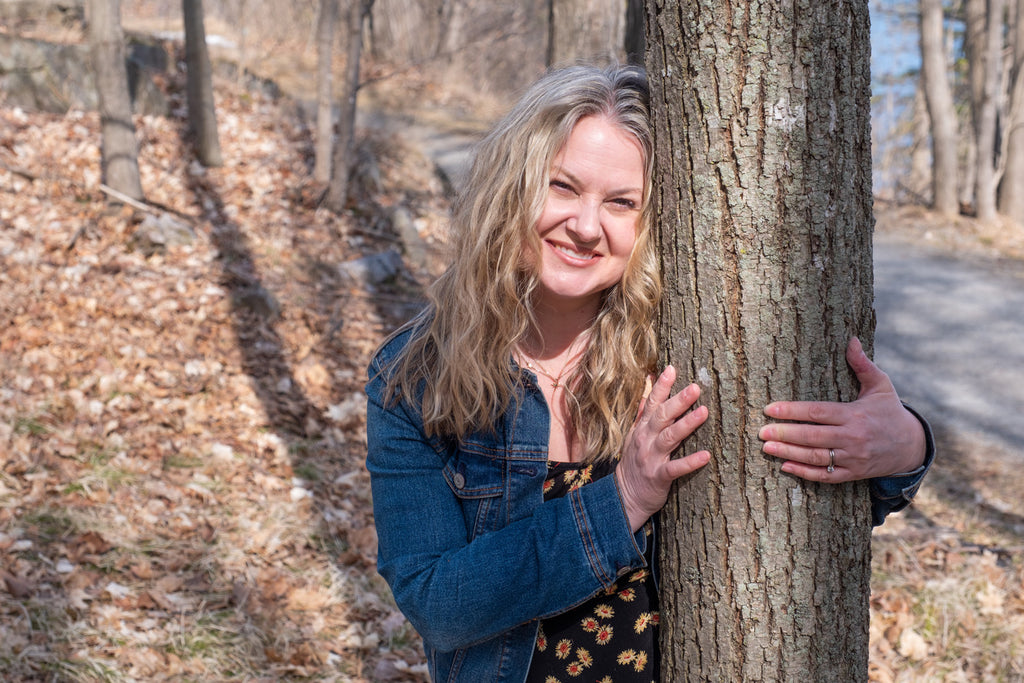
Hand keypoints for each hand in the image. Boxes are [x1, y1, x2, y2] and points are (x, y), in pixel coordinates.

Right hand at [615, 365, 710, 531]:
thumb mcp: (633, 436)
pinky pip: (675, 468)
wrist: (624, 495)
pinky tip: (706, 456)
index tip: (672, 369)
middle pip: (662, 416)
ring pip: (669, 437)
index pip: (651, 403)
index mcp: (642, 429)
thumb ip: (642, 414)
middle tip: (695, 387)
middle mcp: (645, 440)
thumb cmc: (634, 463)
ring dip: (687, 424)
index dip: (661, 386)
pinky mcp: (658, 476)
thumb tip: (648, 389)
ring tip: (704, 412)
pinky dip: (690, 462)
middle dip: (678, 401)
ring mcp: (651, 458)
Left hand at [758, 337, 926, 482]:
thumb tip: (851, 340)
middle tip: (761, 431)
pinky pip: (826, 476)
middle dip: (785, 434)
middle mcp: (853, 437)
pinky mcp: (854, 473)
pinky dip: (805, 473)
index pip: (817, 412)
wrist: (912, 446)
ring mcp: (853, 458)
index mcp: (855, 414)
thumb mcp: (881, 385)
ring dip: (789, 453)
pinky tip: (785, 466)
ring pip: (816, 457)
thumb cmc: (890, 411)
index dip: (792, 411)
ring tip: (767, 447)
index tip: (770, 409)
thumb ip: (863, 364)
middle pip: (812, 436)